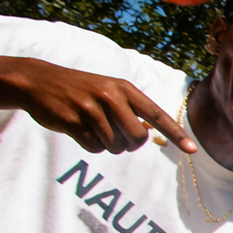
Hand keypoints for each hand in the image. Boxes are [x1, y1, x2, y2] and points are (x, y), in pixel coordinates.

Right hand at [13, 59, 195, 153]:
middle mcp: (111, 97)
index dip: (176, 134)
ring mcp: (91, 109)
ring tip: (93, 127)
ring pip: (115, 146)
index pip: (157, 114)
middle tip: (115, 135)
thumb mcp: (108, 91)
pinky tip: (80, 130)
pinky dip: (90, 145)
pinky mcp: (73, 121)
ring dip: (106, 144)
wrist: (39, 81)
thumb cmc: (81, 90)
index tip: (193, 151)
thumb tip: (151, 134)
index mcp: (124, 88)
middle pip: (137, 138)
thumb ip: (131, 109)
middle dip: (129, 145)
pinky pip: (94, 147)